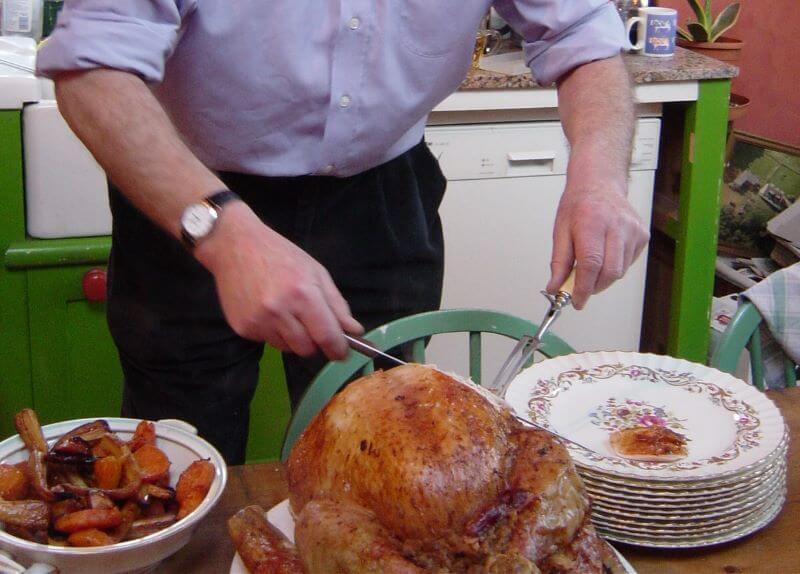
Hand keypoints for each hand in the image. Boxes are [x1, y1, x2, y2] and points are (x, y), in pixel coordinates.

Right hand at [195, 202, 362, 358]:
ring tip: (287, 312)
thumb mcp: (316, 272)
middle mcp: (279, 311)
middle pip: (307, 349)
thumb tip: (355, 332)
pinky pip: (268, 342)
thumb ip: (337, 305)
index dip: (338, 349)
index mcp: (303, 293)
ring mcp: (258, 321)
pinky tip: (268, 311)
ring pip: (288, 348)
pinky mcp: (243, 328)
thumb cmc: (281, 255)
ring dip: (294, 338)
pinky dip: (274, 333)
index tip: (342, 352)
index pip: (326, 336)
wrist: (234, 245)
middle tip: (312, 326)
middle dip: (315, 343)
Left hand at [546, 186, 649, 309]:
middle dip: (593, 287)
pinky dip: (614, 267)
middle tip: (580, 288)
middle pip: (609, 272)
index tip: (576, 301)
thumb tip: (555, 288)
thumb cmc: (579, 204)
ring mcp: (633, 231)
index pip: (591, 265)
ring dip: (603, 278)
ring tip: (590, 265)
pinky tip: (605, 253)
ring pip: (620, 271)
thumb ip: (559, 263)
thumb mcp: (560, 231)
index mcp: (592, 223)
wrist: (599, 183)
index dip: (584, 289)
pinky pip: (628, 263)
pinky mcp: (642, 236)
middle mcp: (616, 226)